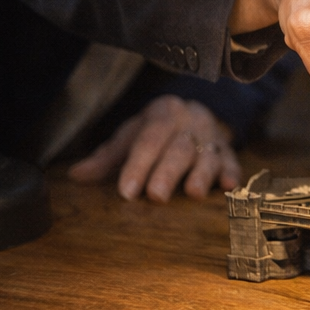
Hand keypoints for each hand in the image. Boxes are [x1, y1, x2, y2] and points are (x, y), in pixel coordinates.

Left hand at [68, 95, 240, 201]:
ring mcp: (213, 136)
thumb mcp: (131, 137)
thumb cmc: (156, 132)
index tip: (127, 191)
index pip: (149, 138)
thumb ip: (107, 158)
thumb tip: (76, 176)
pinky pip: (233, 162)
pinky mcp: (229, 152)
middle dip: (168, 172)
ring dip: (202, 174)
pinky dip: (232, 173)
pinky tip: (229, 186)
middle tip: (156, 196)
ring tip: (193, 193)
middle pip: (179, 148)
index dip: (138, 164)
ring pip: (208, 155)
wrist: (195, 116)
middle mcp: (191, 122)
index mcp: (164, 113)